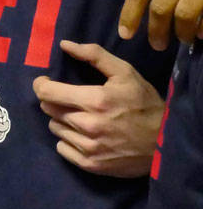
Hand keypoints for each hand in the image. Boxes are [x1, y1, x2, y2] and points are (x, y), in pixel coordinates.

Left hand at [34, 40, 165, 176]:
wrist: (166, 143)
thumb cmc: (145, 104)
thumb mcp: (125, 74)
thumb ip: (94, 55)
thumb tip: (64, 44)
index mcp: (95, 100)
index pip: (46, 92)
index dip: (42, 85)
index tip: (46, 83)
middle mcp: (88, 125)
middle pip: (48, 109)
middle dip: (56, 101)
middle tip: (73, 101)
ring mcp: (88, 147)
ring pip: (54, 128)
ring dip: (62, 121)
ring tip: (82, 118)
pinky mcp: (90, 164)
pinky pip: (61, 148)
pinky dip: (68, 140)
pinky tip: (84, 135)